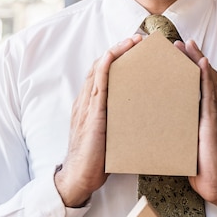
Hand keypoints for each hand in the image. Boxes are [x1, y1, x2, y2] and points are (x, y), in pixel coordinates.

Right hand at [54, 35, 142, 206]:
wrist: (79, 178)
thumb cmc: (95, 161)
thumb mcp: (107, 136)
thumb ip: (115, 122)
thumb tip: (137, 116)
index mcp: (89, 106)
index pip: (101, 75)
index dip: (114, 58)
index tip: (132, 48)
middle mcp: (85, 101)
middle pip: (99, 66)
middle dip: (118, 49)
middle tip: (137, 39)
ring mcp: (86, 106)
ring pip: (99, 70)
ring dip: (115, 52)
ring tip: (133, 41)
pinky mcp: (91, 113)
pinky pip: (97, 83)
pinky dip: (104, 66)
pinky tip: (113, 55)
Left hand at [175, 39, 216, 214]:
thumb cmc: (200, 166)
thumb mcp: (183, 143)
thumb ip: (175, 130)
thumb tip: (156, 125)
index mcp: (199, 115)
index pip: (194, 86)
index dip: (187, 69)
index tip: (176, 54)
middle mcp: (206, 110)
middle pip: (200, 78)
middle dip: (191, 58)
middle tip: (178, 42)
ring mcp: (210, 114)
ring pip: (205, 81)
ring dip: (197, 61)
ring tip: (187, 45)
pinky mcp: (211, 120)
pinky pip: (209, 94)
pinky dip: (206, 77)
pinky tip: (202, 64)